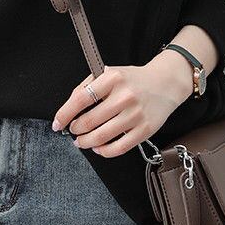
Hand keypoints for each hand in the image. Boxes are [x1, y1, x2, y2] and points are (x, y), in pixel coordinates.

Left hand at [52, 53, 193, 157]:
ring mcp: (136, 114)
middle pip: (89, 121)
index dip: (65, 114)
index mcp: (113, 78)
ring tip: (81, 141)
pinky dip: (103, 151)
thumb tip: (69, 108)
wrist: (166, 83)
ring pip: (101, 137)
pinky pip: (119, 147)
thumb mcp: (110, 73)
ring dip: (85, 142)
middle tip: (73, 131)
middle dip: (76, 130)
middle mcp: (125, 96)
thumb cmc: (133, 79)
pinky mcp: (145, 130)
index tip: (58, 123)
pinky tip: (98, 148)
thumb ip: (88, 86)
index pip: (81, 98)